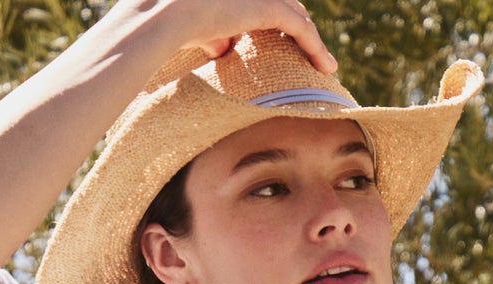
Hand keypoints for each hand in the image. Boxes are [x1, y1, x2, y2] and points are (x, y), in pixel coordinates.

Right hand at [171, 0, 336, 70]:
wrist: (166, 15)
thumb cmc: (171, 23)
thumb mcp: (199, 27)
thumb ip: (216, 33)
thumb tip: (223, 48)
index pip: (266, 2)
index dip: (279, 18)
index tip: (286, 45)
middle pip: (286, 3)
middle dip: (298, 27)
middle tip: (309, 54)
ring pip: (297, 15)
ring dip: (312, 41)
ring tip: (324, 65)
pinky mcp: (269, 6)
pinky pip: (301, 30)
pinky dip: (316, 49)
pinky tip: (326, 68)